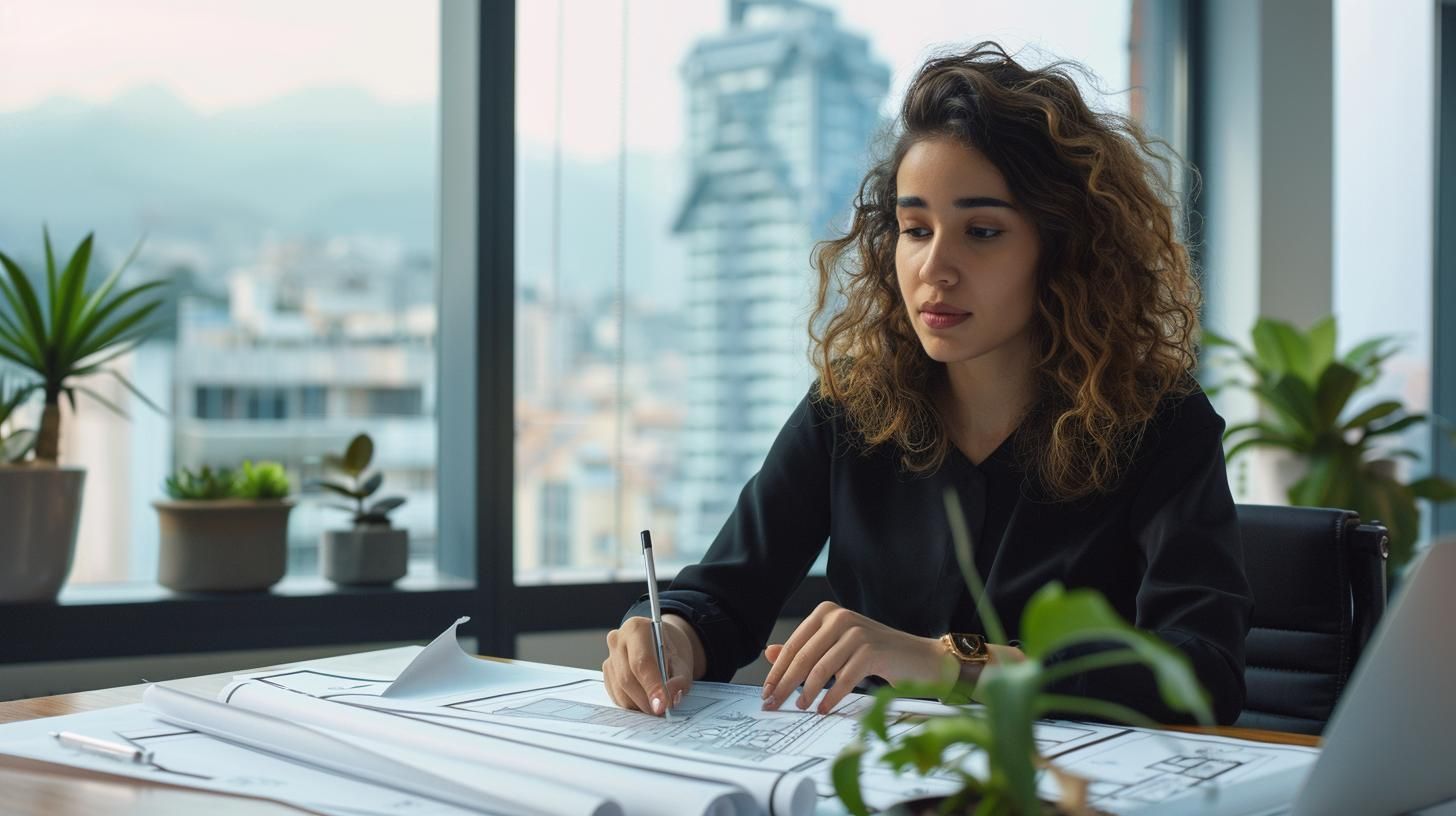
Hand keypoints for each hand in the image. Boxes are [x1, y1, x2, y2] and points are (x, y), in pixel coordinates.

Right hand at [604, 614, 701, 715]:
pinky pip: (616, 695)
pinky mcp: (607, 673)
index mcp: (637, 629)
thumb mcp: (682, 662)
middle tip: (662, 711)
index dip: (652, 686)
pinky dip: (632, 703)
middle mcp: (618, 640)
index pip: (641, 662)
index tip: (662, 705)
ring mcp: (609, 657)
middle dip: (646, 700)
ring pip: (620, 690)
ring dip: (639, 705)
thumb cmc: (670, 651)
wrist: (659, 645)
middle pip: (627, 678)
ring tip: (656, 706)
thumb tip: (671, 696)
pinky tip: (645, 700)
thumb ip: (680, 679)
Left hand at [760, 601, 947, 714]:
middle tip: (772, 704)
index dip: (777, 670)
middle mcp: (840, 617)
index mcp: (826, 613)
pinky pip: (843, 679)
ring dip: (807, 692)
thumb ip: (804, 649)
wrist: (920, 659)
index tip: (766, 692)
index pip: (794, 644)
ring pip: (821, 668)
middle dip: (785, 684)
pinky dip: (831, 697)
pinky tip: (823, 709)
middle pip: (803, 657)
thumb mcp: (835, 648)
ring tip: (799, 708)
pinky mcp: (871, 650)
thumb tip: (769, 653)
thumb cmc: (876, 654)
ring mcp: (856, 633)